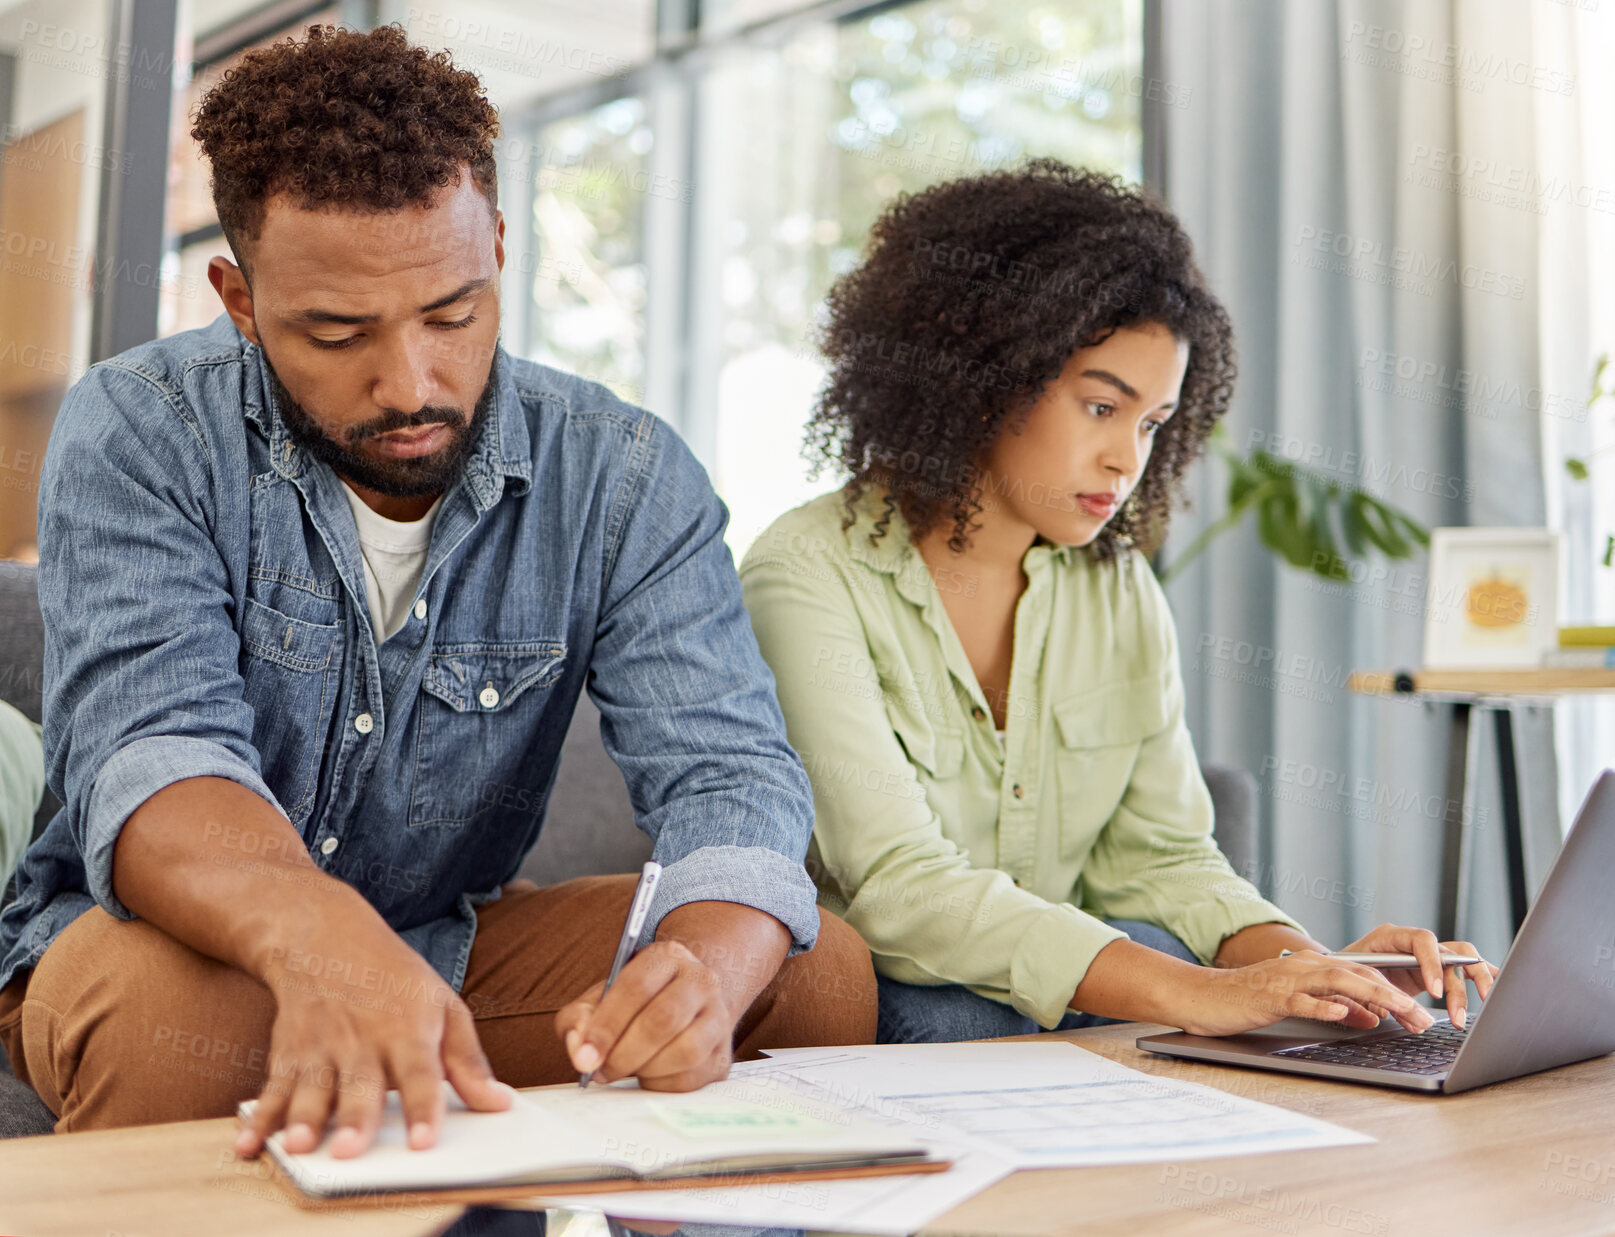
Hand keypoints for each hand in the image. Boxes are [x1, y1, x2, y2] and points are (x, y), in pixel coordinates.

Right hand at [234, 915, 511, 1160]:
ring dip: (304, 1119)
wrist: (327, 936)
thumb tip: (501, 1104)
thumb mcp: (444, 1006)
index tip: (422, 1142)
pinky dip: (258, 1118)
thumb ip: (469, 1061)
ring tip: (300, 1147)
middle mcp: (364, 1039)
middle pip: (361, 1085)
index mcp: (409, 1029)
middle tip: (351, 1151)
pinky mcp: (289, 1054)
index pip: (420, 1073)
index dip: (422, 1107)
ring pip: (313, 1089)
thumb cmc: (395, 980)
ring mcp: (322, 1047)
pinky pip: (272, 1090)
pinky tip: (248, 1144)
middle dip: (355, 1119)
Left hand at [556, 939, 737, 1090]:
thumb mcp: (601, 999)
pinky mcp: (723, 1054)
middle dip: (624, 1053)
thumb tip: (580, 1051)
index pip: (636, 987)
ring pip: (685, 1051)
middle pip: (663, 1020)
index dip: (607, 1025)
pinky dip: (662, 1084)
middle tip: (602, 1070)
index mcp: (667, 956)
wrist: (682, 1007)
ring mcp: (719, 1017)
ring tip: (628, 1068)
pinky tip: (650, 1075)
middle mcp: (701, 980)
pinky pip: (693, 1078)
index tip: (585, 1056)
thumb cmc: (634, 1005)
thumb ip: (579, 1019)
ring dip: (646, 1069)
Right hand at [1175, 950, 1438, 1036]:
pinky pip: (1302, 1000)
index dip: (1394, 992)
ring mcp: (1287, 981)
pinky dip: (1324, 1006)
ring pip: (1338, 982)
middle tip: (1422, 1019)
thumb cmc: (1248, 1002)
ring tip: (1400, 1012)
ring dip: (1373, 997)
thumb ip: (1335, 1008)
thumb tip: (1370, 1018)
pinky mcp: (1270, 997)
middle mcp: (1304, 968)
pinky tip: (1344, 1013)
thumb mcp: (1298, 1004)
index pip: (1362, 974)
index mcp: (1312, 968)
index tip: (1419, 1014)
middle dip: (1394, 996)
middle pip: (1358, 975)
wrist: (1203, 997)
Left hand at [1339, 923, 1499, 1027]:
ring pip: (1465, 959)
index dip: (1432, 964)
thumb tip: (1407, 1019)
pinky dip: (1485, 978)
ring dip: (1477, 983)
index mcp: (1391, 937)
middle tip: (1458, 1015)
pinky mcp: (1437, 971)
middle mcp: (1414, 944)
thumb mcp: (1354, 982)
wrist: (1341, 973)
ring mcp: (1428, 956)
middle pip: (1451, 952)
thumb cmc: (1344, 974)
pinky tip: (1499, 992)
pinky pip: (1466, 969)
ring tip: (1482, 1008)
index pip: (1422, 940)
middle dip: (1460, 984)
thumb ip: (1376, 998)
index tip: (1434, 992)